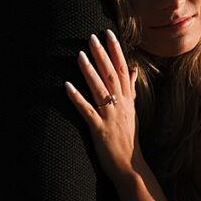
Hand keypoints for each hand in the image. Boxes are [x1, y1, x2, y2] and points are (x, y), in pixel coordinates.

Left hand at [64, 30, 140, 182]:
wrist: (130, 165)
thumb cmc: (129, 138)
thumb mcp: (133, 111)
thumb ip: (131, 89)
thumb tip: (134, 70)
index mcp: (128, 99)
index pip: (123, 70)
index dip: (116, 51)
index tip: (108, 34)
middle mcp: (121, 105)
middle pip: (112, 75)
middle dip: (102, 55)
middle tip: (92, 37)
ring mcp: (111, 116)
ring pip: (100, 89)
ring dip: (90, 71)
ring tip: (80, 55)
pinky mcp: (99, 129)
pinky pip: (87, 110)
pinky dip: (77, 98)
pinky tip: (67, 86)